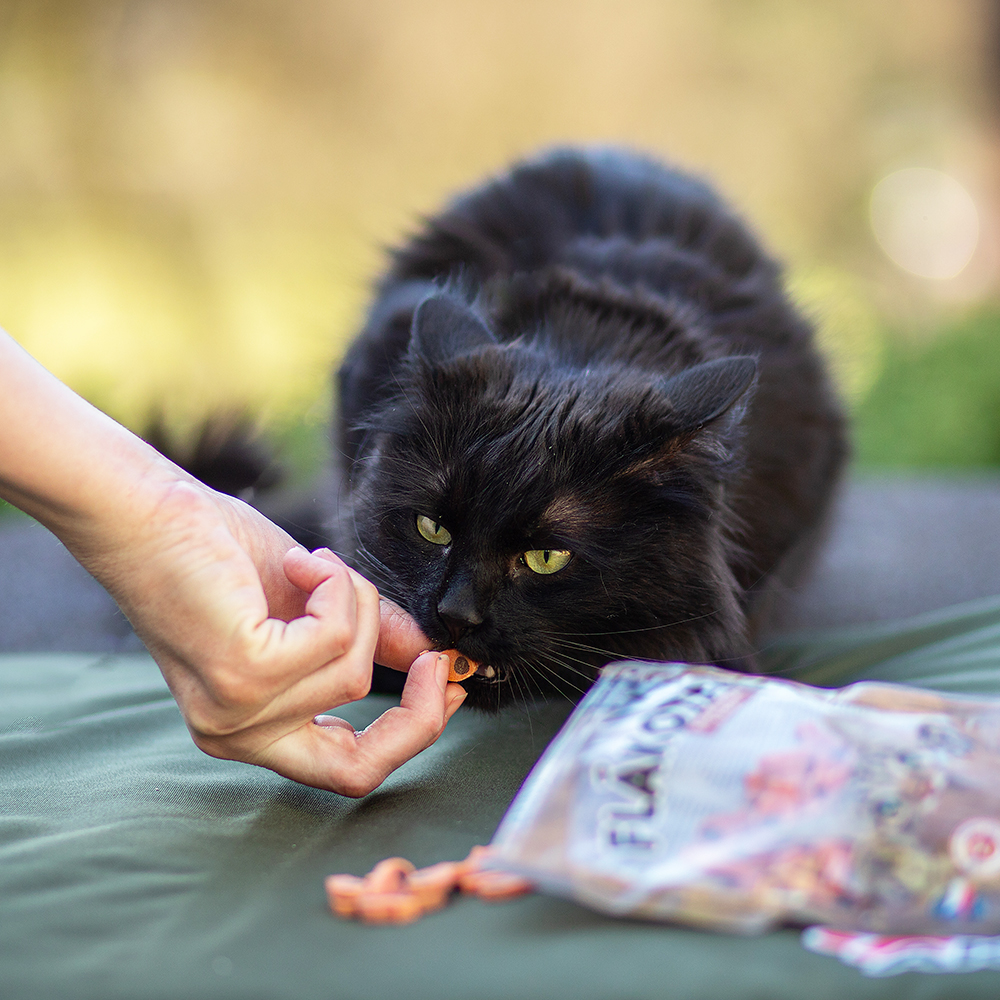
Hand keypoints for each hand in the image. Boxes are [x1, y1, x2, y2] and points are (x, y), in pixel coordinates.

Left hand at [81, 480, 467, 795]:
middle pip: (360, 768)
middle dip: (420, 711)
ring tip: (317, 566)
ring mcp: (238, 713)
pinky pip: (337, 636)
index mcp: (251, 730)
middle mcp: (238, 737)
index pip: (346, 772)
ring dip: (356, 603)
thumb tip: (435, 652)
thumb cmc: (216, 554)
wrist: (144, 514)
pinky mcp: (243, 673)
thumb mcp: (308, 606)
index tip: (445, 682)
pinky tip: (305, 563)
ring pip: (354, 671)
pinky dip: (338, 589)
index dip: (410, 735)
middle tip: (436, 655)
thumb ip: (367, 638)